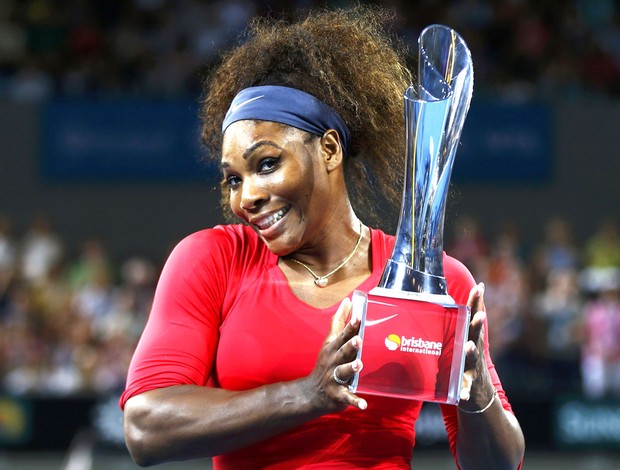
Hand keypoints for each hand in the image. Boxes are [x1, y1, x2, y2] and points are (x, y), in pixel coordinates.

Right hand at [304, 297, 366, 412]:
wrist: (312, 392)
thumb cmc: (326, 362)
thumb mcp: (330, 341)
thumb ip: (340, 321)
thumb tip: (348, 301)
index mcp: (333, 348)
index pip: (342, 335)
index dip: (350, 327)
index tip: (358, 317)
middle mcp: (333, 362)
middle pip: (342, 352)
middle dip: (349, 346)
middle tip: (358, 340)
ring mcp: (335, 378)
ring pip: (343, 372)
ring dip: (350, 369)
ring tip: (359, 365)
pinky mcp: (338, 394)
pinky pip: (347, 397)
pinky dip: (355, 401)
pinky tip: (364, 404)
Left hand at [459, 283, 495, 410]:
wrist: (479, 397)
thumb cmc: (467, 361)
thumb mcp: (465, 339)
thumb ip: (462, 319)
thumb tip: (461, 292)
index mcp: (471, 338)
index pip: (474, 317)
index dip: (477, 302)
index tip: (479, 287)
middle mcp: (474, 351)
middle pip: (476, 334)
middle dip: (478, 324)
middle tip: (480, 314)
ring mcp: (473, 369)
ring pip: (473, 359)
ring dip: (471, 352)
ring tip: (469, 345)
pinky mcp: (468, 386)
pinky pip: (466, 389)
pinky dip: (465, 392)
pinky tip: (463, 394)